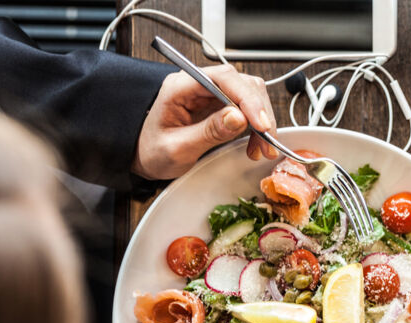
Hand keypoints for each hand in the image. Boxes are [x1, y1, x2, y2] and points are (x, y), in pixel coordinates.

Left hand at [133, 65, 278, 180]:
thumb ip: (208, 132)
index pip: (222, 78)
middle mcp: (198, 84)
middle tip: (267, 140)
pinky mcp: (220, 104)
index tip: (259, 123)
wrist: (144, 157)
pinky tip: (256, 143)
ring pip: (249, 95)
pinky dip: (257, 126)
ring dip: (262, 120)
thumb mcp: (177, 148)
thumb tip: (237, 117)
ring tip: (262, 147)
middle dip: (259, 112)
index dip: (246, 98)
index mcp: (181, 86)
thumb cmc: (152, 151)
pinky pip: (247, 108)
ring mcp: (210, 93)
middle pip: (241, 84)